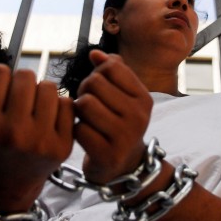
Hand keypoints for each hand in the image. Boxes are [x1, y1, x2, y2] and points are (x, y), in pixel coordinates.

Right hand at [0, 48, 74, 195]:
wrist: (11, 181)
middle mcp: (13, 135)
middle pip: (26, 76)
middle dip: (20, 82)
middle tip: (17, 101)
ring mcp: (41, 142)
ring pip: (49, 86)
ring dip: (40, 92)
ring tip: (32, 108)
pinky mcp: (63, 146)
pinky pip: (67, 103)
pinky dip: (58, 106)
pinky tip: (47, 119)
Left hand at [74, 50, 152, 183]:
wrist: (123, 167)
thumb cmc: (119, 124)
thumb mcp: (122, 96)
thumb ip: (112, 71)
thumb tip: (95, 53)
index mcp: (144, 98)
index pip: (111, 67)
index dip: (97, 73)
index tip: (98, 88)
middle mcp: (138, 116)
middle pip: (94, 83)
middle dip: (84, 91)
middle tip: (87, 105)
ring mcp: (125, 137)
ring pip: (85, 104)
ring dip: (78, 111)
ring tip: (85, 118)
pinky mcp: (108, 154)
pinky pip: (78, 129)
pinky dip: (76, 131)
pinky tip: (85, 137)